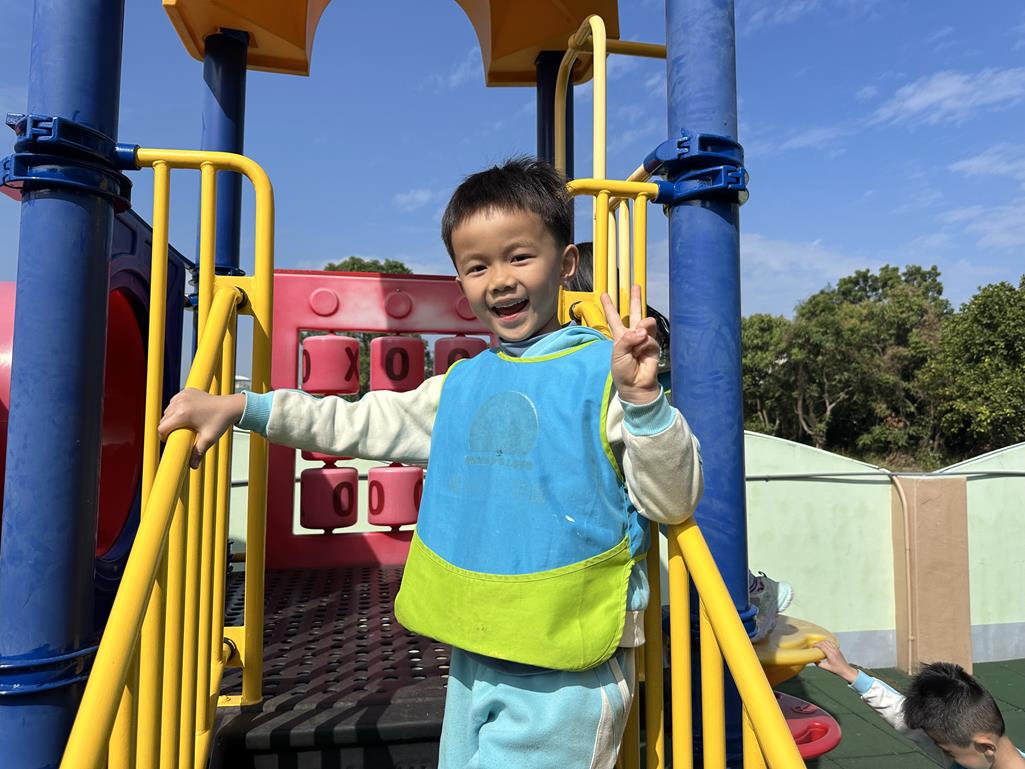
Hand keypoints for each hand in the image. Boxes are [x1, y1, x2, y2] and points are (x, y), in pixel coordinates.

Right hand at [158, 389, 245, 468]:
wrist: (231, 406)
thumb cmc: (221, 421)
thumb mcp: (208, 439)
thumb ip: (198, 453)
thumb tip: (192, 467)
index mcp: (183, 414)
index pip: (162, 428)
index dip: (164, 436)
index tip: (170, 440)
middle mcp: (180, 403)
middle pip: (164, 419)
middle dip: (168, 428)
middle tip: (179, 434)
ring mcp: (183, 395)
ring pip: (168, 410)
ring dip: (171, 418)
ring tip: (183, 425)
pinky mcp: (187, 391)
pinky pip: (175, 402)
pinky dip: (176, 408)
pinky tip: (186, 414)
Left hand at [601, 286, 660, 403]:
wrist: (635, 384)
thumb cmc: (622, 370)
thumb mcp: (617, 353)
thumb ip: (627, 339)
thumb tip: (642, 330)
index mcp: (619, 336)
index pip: (613, 318)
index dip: (608, 306)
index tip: (603, 294)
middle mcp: (632, 335)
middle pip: (633, 313)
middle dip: (636, 300)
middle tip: (636, 286)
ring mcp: (644, 339)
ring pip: (645, 323)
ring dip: (643, 327)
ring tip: (640, 336)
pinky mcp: (653, 345)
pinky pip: (649, 338)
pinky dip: (645, 345)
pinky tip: (641, 353)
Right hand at [813, 640, 858, 683]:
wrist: (846, 670)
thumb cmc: (836, 670)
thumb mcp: (826, 668)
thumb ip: (819, 664)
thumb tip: (814, 660)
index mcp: (830, 654)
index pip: (822, 646)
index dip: (816, 645)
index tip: (812, 646)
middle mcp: (834, 650)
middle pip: (824, 642)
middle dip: (818, 643)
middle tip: (814, 645)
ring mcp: (836, 649)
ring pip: (828, 641)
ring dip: (822, 642)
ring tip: (819, 645)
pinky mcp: (838, 649)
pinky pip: (831, 643)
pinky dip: (827, 642)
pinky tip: (825, 645)